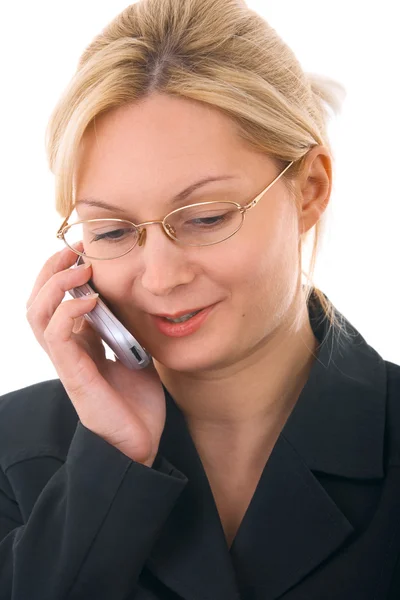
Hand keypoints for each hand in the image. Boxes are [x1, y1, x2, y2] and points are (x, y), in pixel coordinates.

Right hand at [26, 245, 165, 466]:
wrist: (142, 444)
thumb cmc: (138, 402)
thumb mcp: (134, 353)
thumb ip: (124, 328)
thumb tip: (127, 297)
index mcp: (80, 345)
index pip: (56, 302)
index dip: (63, 274)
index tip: (84, 251)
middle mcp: (67, 351)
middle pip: (38, 303)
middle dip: (51, 272)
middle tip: (73, 251)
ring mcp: (67, 364)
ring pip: (37, 316)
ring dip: (55, 285)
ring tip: (79, 268)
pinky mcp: (74, 377)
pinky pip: (56, 337)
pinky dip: (67, 311)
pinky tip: (89, 300)